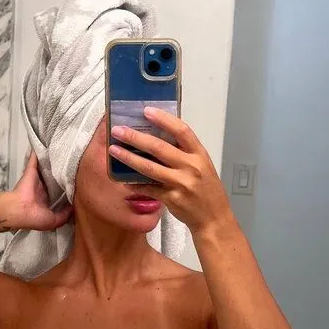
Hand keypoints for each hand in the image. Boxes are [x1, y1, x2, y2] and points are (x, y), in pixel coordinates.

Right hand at [11, 152, 71, 231]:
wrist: (19, 210)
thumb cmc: (33, 217)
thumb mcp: (54, 221)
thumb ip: (65, 214)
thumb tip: (74, 207)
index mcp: (46, 199)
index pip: (58, 191)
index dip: (66, 187)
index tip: (78, 182)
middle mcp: (42, 188)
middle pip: (53, 177)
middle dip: (61, 171)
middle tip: (74, 163)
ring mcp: (36, 178)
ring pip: (45, 167)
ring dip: (51, 159)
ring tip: (62, 150)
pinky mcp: (31, 171)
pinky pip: (34, 159)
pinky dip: (37, 152)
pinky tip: (45, 142)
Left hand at [108, 108, 231, 233]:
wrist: (214, 218)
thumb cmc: (207, 188)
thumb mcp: (202, 164)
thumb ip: (184, 151)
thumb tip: (159, 132)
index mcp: (199, 154)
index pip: (182, 131)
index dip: (163, 119)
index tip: (146, 111)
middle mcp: (191, 167)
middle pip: (159, 148)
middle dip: (136, 137)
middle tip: (118, 130)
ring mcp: (181, 183)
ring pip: (150, 168)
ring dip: (129, 158)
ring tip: (114, 150)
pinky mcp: (172, 199)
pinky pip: (148, 189)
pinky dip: (135, 184)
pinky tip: (123, 180)